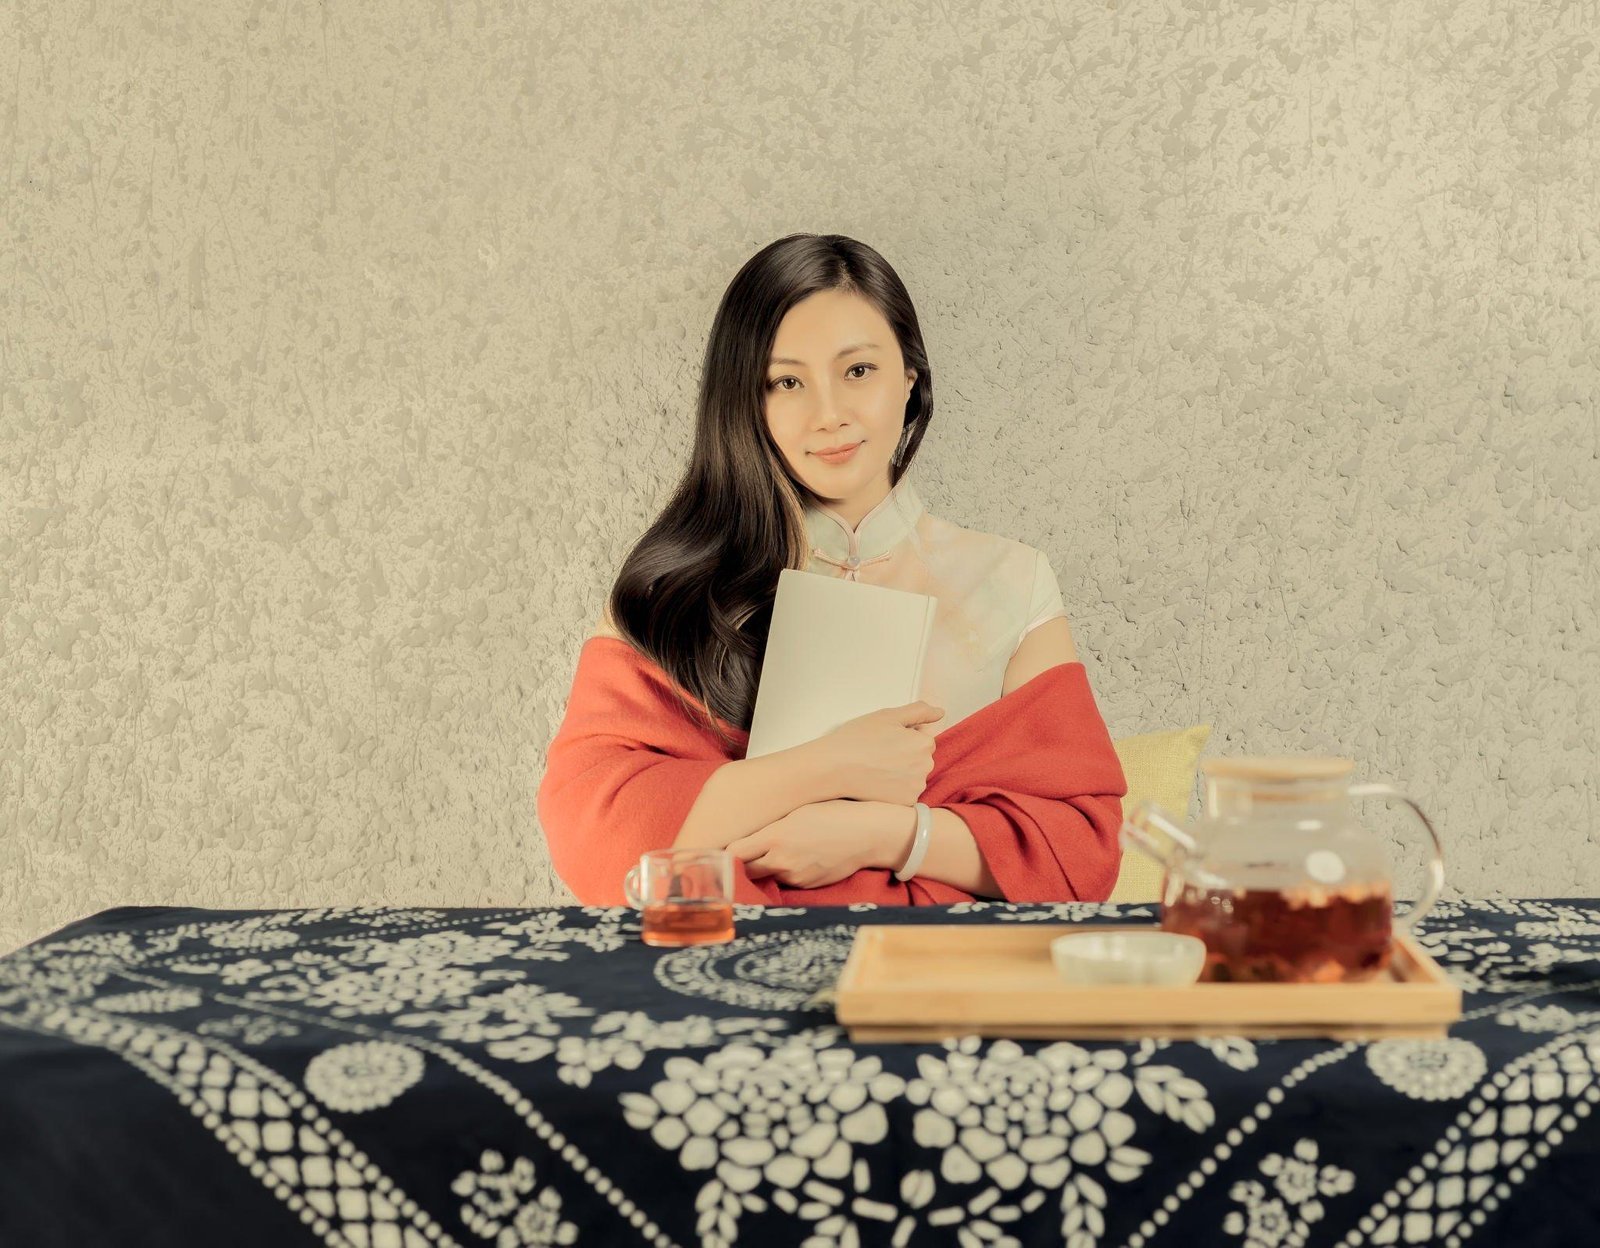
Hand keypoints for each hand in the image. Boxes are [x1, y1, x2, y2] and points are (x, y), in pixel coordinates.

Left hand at [726, 800, 906, 889]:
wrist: (867, 833)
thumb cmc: (833, 812)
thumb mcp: (796, 811)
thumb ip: (770, 825)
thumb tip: (747, 830)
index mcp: (774, 837)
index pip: (732, 853)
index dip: (724, 853)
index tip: (720, 849)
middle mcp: (781, 861)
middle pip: (745, 870)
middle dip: (740, 864)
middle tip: (740, 853)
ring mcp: (795, 876)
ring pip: (767, 875)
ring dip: (765, 867)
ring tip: (778, 851)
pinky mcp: (807, 885)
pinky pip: (787, 881)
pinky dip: (786, 872)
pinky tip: (799, 857)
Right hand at [803, 700, 943, 805]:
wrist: (834, 768)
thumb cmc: (858, 738)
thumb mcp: (888, 716)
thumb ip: (919, 712)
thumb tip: (940, 713)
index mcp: (924, 743)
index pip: (922, 739)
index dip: (903, 738)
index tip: (885, 740)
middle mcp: (926, 766)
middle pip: (920, 758)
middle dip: (905, 755)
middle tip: (878, 754)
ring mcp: (916, 787)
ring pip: (914, 776)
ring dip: (902, 773)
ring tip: (876, 768)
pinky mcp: (906, 803)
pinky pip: (906, 793)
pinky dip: (895, 789)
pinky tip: (878, 782)